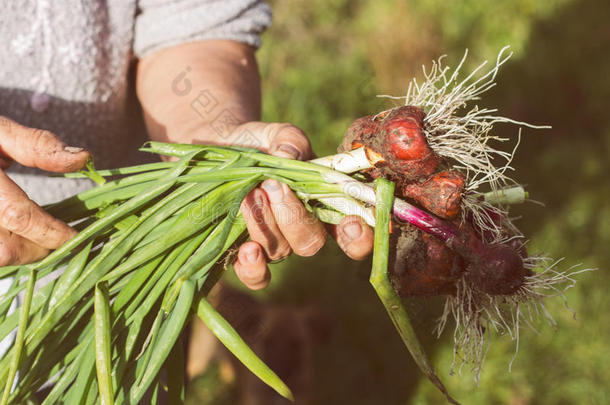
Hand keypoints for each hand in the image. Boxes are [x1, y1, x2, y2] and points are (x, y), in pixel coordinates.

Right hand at [0, 116, 89, 264]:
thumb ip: (36, 145)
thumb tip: (83, 158)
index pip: (18, 215)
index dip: (52, 231)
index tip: (77, 236)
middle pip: (5, 248)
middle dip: (39, 248)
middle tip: (62, 237)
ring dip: (22, 253)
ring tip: (40, 237)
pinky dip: (6, 249)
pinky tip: (19, 237)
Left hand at [220, 122, 373, 289]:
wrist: (219, 150)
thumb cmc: (258, 143)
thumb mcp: (277, 134)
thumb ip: (290, 140)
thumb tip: (287, 156)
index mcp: (323, 203)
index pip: (352, 232)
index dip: (360, 238)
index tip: (351, 223)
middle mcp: (302, 229)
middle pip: (312, 243)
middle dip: (294, 217)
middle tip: (272, 185)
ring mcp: (275, 243)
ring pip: (282, 252)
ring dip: (265, 225)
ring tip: (249, 195)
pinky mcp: (247, 254)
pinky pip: (257, 277)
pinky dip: (254, 268)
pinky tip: (246, 250)